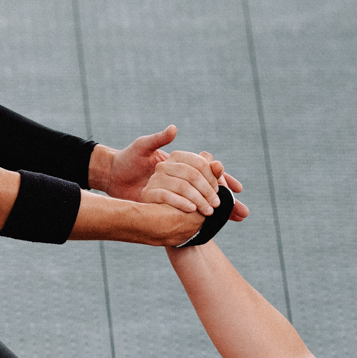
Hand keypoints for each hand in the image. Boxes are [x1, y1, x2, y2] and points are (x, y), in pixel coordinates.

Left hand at [102, 130, 248, 220]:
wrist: (111, 176)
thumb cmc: (127, 159)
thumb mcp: (142, 147)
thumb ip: (158, 140)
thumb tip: (174, 129)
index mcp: (182, 165)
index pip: (209, 171)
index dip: (223, 178)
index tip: (236, 187)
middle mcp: (183, 180)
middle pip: (212, 190)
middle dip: (229, 201)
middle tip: (244, 212)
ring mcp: (177, 194)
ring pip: (204, 204)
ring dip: (222, 213)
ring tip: (238, 221)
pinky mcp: (168, 206)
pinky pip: (189, 214)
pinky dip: (201, 220)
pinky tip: (213, 228)